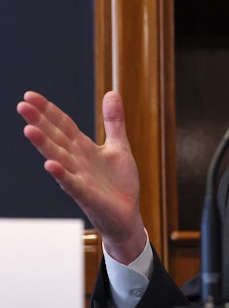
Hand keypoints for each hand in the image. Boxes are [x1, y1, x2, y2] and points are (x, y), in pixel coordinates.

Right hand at [17, 91, 145, 262]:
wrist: (127, 215)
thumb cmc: (119, 183)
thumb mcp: (120, 146)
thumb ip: (114, 121)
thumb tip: (111, 92)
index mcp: (84, 148)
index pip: (63, 125)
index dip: (49, 110)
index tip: (31, 95)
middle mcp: (77, 161)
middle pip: (56, 138)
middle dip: (40, 122)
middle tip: (21, 105)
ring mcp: (80, 178)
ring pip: (59, 159)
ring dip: (45, 145)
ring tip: (29, 130)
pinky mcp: (87, 195)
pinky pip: (72, 184)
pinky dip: (62, 175)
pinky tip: (50, 165)